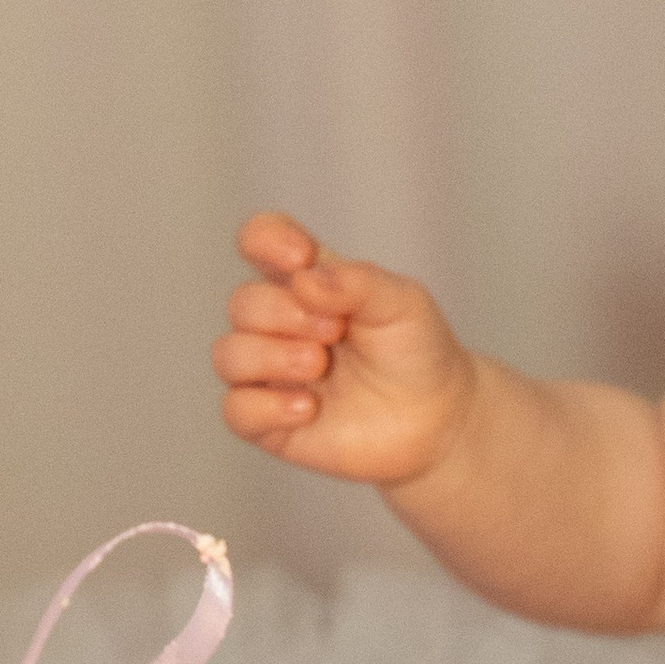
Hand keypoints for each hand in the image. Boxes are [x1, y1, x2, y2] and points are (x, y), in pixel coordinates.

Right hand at [212, 214, 475, 489]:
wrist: (436, 419)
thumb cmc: (415, 352)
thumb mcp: (402, 302)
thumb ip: (358, 281)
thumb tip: (305, 279)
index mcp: (305, 282)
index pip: (258, 242)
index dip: (264, 240)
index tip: (300, 256)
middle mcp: (278, 326)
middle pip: (242, 302)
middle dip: (285, 314)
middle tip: (336, 331)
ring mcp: (270, 375)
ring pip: (228, 355)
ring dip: (271, 357)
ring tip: (318, 365)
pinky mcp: (270, 423)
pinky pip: (236, 411)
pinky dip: (267, 407)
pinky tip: (308, 408)